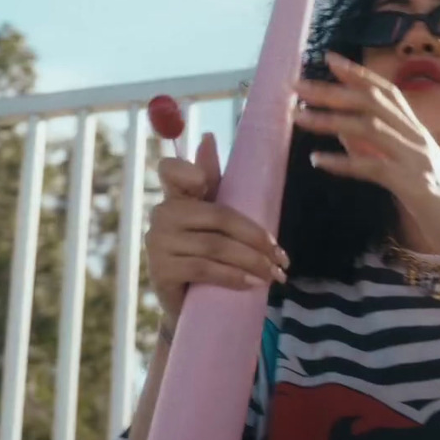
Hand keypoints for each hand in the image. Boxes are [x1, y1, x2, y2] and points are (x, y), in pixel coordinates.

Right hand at [145, 132, 289, 328]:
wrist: (187, 303)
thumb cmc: (204, 252)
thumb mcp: (213, 216)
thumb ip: (212, 179)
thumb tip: (207, 137)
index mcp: (175, 195)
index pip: (171, 171)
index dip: (188, 172)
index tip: (203, 182)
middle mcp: (162, 214)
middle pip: (219, 217)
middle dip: (256, 239)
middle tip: (281, 258)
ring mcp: (157, 243)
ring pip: (216, 246)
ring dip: (252, 262)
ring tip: (274, 275)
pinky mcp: (160, 270)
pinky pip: (204, 268)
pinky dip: (234, 276)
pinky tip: (252, 284)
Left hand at [293, 52, 439, 266]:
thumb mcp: (411, 171)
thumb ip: (380, 149)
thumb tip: (344, 131)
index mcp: (419, 133)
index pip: (387, 92)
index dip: (358, 73)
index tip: (328, 58)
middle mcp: (418, 139)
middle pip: (372, 102)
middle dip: (333, 90)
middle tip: (296, 84)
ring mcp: (417, 160)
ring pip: (369, 127)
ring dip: (330, 119)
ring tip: (297, 117)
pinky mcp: (414, 185)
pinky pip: (373, 167)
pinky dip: (343, 162)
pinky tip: (317, 160)